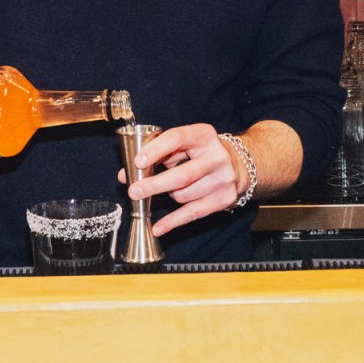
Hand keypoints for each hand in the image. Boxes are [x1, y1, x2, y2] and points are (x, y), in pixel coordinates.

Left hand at [122, 124, 247, 237]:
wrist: (238, 164)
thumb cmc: (200, 153)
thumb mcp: (183, 145)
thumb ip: (157, 155)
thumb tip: (125, 175)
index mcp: (204, 135)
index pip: (177, 138)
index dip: (156, 150)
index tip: (138, 162)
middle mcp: (216, 156)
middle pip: (183, 175)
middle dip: (155, 185)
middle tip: (133, 191)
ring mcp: (223, 178)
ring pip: (184, 195)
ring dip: (168, 196)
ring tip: (165, 190)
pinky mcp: (225, 198)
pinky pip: (193, 212)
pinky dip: (173, 221)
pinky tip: (158, 227)